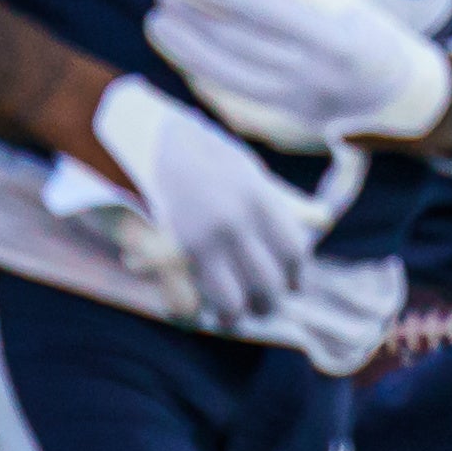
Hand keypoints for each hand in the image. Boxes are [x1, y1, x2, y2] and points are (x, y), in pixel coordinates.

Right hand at [55, 76, 333, 324]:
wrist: (127, 133)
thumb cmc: (188, 148)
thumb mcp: (242, 165)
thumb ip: (280, 197)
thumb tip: (324, 219)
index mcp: (257, 196)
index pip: (294, 251)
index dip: (295, 276)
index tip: (290, 286)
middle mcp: (234, 220)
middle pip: (268, 282)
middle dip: (266, 303)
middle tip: (259, 309)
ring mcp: (199, 238)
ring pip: (231, 301)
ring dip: (231, 316)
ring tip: (226, 317)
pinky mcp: (161, 253)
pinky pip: (185, 302)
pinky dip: (189, 313)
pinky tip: (189, 312)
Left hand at [147, 0, 451, 154]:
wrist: (400, 102)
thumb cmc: (372, 38)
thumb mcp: (346, 2)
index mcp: (334, 39)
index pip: (260, 10)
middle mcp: (312, 76)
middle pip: (236, 43)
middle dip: (193, 15)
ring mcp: (294, 106)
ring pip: (224, 76)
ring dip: (185, 47)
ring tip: (159, 21)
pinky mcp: (280, 126)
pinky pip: (229, 99)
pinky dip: (201, 75)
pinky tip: (183, 54)